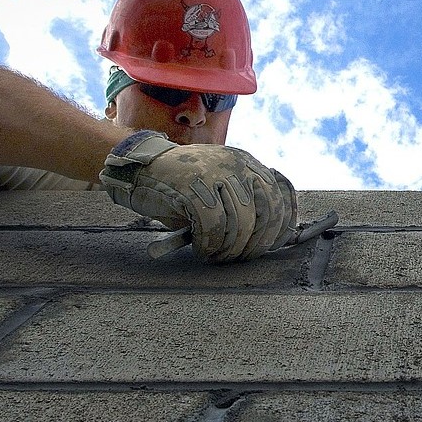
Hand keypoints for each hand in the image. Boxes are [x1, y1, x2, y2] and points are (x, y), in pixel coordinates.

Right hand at [100, 131, 296, 261]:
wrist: (141, 169)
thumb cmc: (182, 188)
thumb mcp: (220, 188)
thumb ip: (246, 204)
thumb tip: (274, 239)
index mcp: (247, 163)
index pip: (280, 195)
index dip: (281, 226)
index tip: (273, 246)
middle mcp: (236, 164)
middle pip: (266, 211)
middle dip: (256, 243)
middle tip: (238, 258)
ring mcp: (215, 172)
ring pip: (241, 222)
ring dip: (230, 248)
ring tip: (217, 256)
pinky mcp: (193, 185)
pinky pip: (213, 224)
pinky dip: (210, 244)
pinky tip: (201, 249)